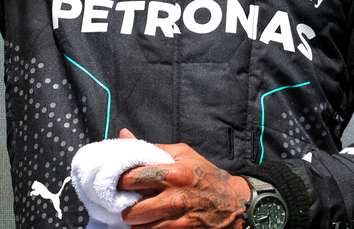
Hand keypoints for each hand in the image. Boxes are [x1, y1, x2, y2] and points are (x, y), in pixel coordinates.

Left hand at [117, 129, 251, 228]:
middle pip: (131, 210)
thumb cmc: (205, 174)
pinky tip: (151, 219)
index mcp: (173, 173)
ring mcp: (177, 219)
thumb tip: (124, 135)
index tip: (120, 181)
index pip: (132, 179)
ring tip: (138, 209)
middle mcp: (174, 198)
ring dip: (135, 219)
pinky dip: (147, 228)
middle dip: (124, 205)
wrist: (233, 203)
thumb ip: (151, 147)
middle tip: (126, 198)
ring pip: (139, 226)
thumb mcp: (183, 154)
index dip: (120, 181)